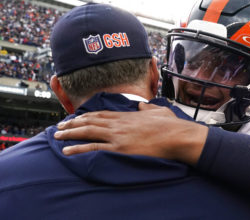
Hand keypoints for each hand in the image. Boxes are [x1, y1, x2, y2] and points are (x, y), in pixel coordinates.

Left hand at [54, 102, 207, 165]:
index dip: (86, 116)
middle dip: (72, 123)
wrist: (175, 136)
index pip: (101, 114)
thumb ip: (146, 108)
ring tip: (57, 135)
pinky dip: (78, 148)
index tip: (76, 118)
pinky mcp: (119, 148)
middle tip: (60, 126)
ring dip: (70, 133)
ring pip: (88, 132)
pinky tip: (67, 150)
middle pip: (90, 121)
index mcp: (127, 115)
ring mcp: (117, 136)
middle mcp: (118, 123)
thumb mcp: (158, 111)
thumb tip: (141, 105)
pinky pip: (94, 148)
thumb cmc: (169, 125)